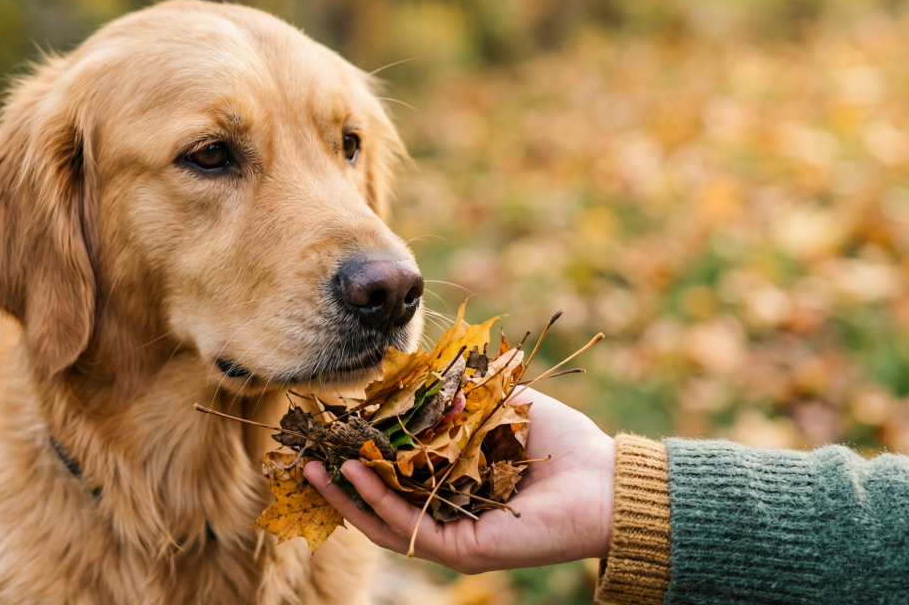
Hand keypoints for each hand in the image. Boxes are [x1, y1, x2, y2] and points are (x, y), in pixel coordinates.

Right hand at [304, 388, 615, 573]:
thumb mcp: (500, 403)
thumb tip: (429, 357)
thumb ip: (463, 387)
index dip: (357, 455)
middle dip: (337, 482)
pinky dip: (377, 501)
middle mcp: (446, 514)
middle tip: (303, 457)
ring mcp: (452, 536)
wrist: (605, 480)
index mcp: (450, 483)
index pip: (392, 474)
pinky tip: (356, 472)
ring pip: (383, 522)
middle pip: (376, 503)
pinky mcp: (463, 550)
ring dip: (346, 495)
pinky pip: (409, 527)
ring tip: (317, 467)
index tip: (329, 429)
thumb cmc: (560, 441)